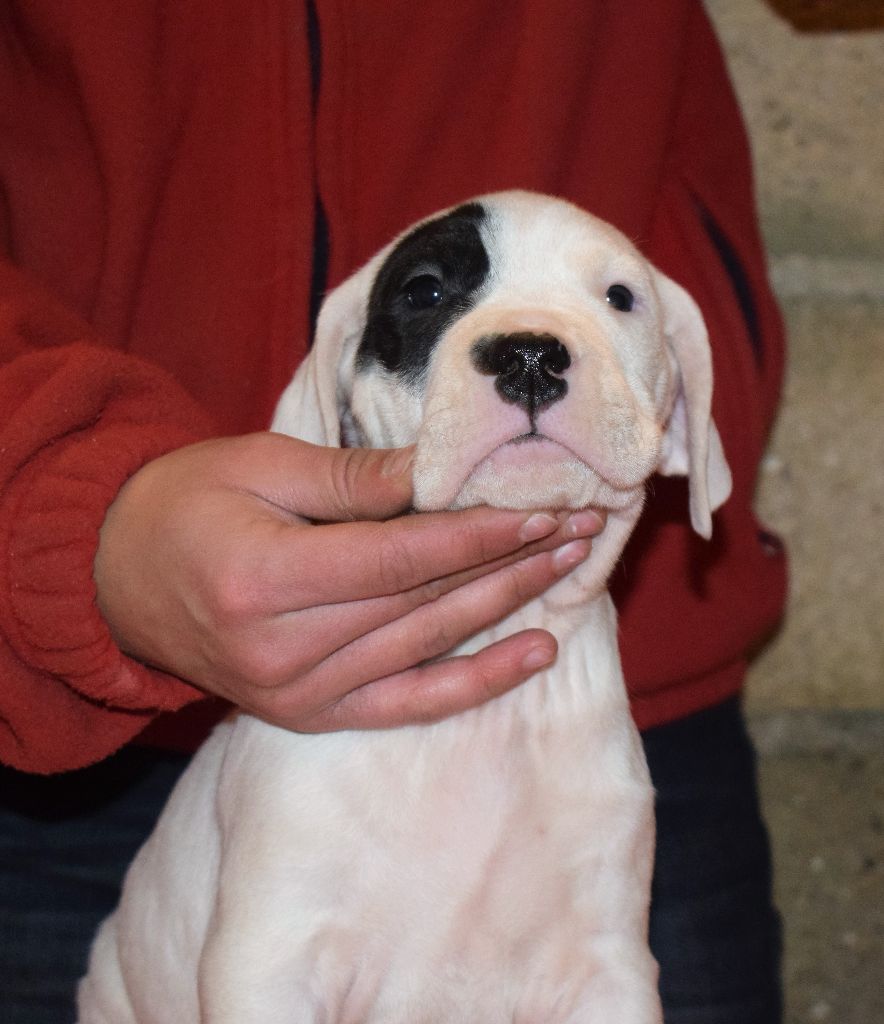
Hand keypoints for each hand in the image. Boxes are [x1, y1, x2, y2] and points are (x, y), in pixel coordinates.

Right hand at [93, 433, 604, 730]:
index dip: (479, 533)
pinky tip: (535, 654)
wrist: (118, 578)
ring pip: (428, 647)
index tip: (545, 507)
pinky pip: (408, 703)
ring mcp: (297, 693)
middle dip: (511, 562)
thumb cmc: (187, 504)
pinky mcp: (310, 714)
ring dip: (507, 608)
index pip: (400, 558)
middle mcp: (282, 650)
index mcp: (262, 579)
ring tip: (570, 569)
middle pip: (425, 602)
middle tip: (580, 529)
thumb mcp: (258, 466)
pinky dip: (475, 681)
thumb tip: (440, 470)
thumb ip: (352, 479)